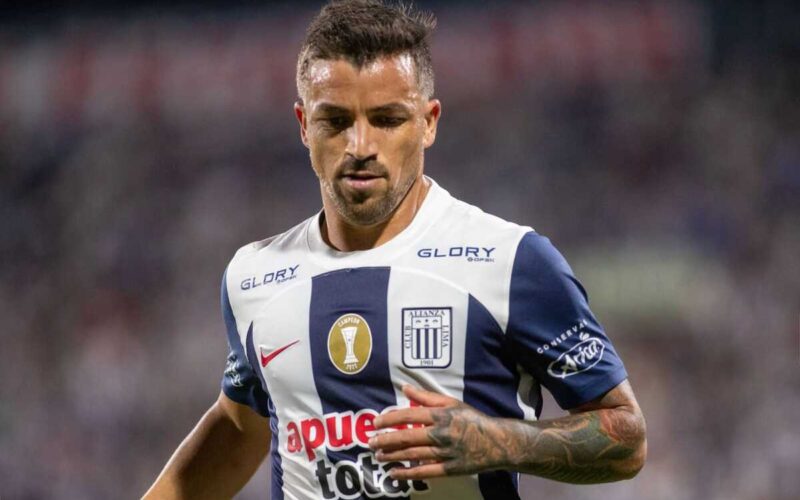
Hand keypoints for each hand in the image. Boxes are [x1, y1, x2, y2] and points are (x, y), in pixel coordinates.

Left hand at [369, 385, 509, 479]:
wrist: (497, 442)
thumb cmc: (472, 420)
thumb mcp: (451, 403)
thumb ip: (426, 396)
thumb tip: (405, 387)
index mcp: (441, 415)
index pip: (409, 415)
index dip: (390, 419)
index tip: (376, 423)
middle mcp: (441, 433)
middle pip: (407, 436)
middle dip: (385, 440)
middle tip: (371, 442)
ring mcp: (445, 452)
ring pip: (413, 455)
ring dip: (392, 456)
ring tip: (378, 456)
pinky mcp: (449, 469)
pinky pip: (424, 472)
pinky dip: (407, 473)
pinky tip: (394, 473)